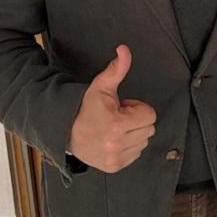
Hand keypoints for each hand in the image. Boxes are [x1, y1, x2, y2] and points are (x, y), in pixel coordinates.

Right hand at [67, 45, 156, 172]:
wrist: (66, 130)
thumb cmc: (86, 108)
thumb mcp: (101, 86)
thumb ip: (117, 68)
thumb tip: (124, 49)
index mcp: (117, 125)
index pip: (150, 115)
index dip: (137, 108)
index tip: (122, 107)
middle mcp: (117, 144)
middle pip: (149, 128)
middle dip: (137, 120)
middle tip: (117, 117)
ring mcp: (116, 158)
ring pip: (144, 141)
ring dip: (134, 133)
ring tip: (115, 128)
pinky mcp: (114, 166)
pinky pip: (136, 154)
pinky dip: (129, 146)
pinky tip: (114, 139)